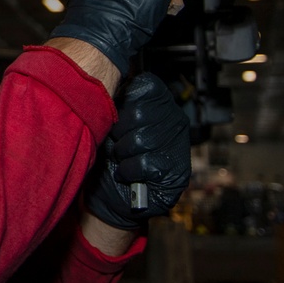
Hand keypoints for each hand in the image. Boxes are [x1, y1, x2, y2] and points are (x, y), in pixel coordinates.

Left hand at [85, 73, 190, 229]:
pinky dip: (128, 172)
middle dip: (119, 133)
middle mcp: (174, 117)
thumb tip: (108, 84)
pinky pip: (145, 163)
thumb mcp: (104, 123)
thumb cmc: (106, 157)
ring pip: (141, 139)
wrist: (112, 198)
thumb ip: (111, 101)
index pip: (143, 84)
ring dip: (122, 154)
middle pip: (140, 113)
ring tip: (122, 160)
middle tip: (117, 145)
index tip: (114, 118)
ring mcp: (179, 143)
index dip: (121, 103)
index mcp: (157, 100)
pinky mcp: (179, 169)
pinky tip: (129, 174)